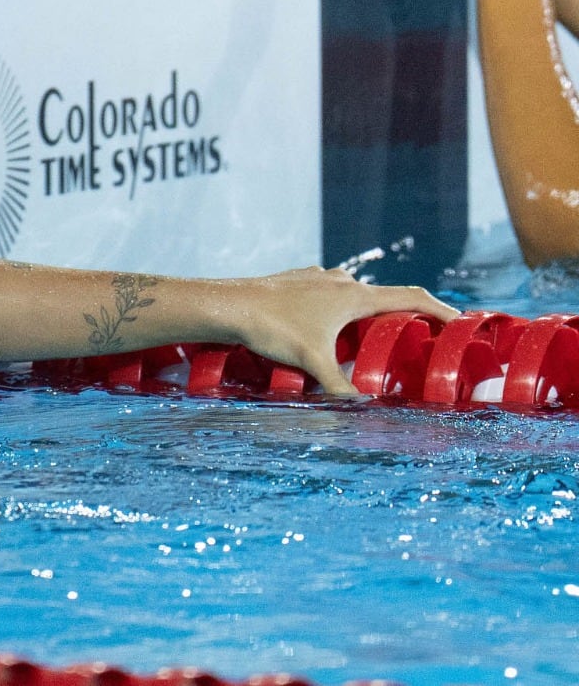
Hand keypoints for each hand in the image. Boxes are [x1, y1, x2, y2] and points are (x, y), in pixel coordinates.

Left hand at [223, 266, 456, 396]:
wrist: (229, 304)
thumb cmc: (273, 329)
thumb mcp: (312, 362)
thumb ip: (340, 388)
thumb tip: (362, 412)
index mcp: (353, 296)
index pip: (411, 297)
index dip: (440, 309)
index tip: (460, 321)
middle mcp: (339, 281)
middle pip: (384, 296)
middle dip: (404, 315)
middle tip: (421, 335)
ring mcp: (317, 278)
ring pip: (353, 294)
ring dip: (368, 311)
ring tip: (376, 334)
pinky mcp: (296, 281)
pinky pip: (329, 293)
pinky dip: (340, 308)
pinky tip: (329, 324)